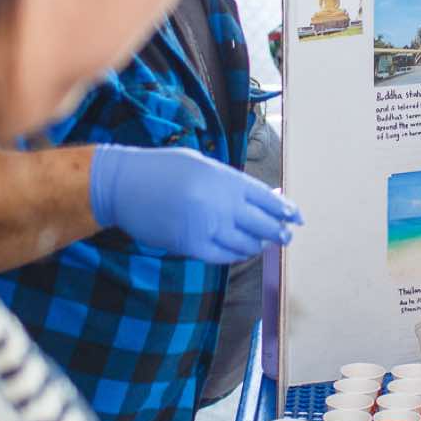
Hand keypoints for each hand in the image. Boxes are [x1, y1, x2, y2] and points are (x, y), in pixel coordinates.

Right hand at [89, 144, 302, 264]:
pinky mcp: (191, 245)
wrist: (124, 184)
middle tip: (286, 236)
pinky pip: (224, 255)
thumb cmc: (163, 169)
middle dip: (279, 232)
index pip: (267, 199)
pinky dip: (236, 254)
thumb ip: (231, 183)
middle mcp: (221, 204)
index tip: (297, 217)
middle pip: (263, 224)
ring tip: (265, 243)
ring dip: (259, 245)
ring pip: (246, 244)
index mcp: (226, 180)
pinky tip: (242, 251)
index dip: (286, 210)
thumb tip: (262, 198)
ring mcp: (207, 226)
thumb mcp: (202, 165)